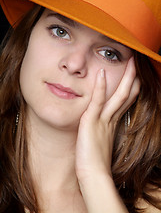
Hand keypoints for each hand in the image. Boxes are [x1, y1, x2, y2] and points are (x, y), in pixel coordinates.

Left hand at [75, 57, 139, 180]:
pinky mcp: (92, 121)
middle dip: (132, 80)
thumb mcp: (101, 141)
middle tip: (137, 66)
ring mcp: (103, 120)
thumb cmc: (95, 161)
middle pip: (126, 96)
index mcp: (112, 124)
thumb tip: (104, 127)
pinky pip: (97, 101)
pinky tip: (101, 73)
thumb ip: (103, 131)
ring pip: (118, 96)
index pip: (124, 102)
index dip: (130, 89)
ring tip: (130, 63)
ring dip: (125, 79)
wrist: (93, 175)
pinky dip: (100, 87)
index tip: (134, 79)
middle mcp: (111, 120)